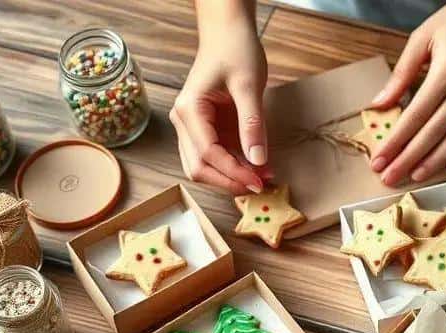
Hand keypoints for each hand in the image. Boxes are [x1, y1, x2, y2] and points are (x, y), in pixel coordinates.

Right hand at [171, 2, 268, 194]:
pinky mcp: (205, 128)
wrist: (228, 32)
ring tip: (262, 178)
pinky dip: (233, 166)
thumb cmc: (235, 50)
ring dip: (231, 177)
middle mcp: (183, 121)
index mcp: (189, 110)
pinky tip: (256, 167)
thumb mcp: (249, 86)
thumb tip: (258, 161)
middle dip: (229, 181)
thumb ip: (252, 125)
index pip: (207, 154)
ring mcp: (192, 126)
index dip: (233, 173)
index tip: (259, 181)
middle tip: (261, 185)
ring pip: (203, 166)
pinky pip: (215, 155)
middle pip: (198, 167)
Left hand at [369, 0, 445, 185]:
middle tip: (390, 178)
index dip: (396, 141)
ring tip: (416, 177)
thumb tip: (380, 102)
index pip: (415, 116)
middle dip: (409, 159)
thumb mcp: (424, 36)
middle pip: (433, 133)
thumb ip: (402, 72)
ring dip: (436, 161)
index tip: (380, 160)